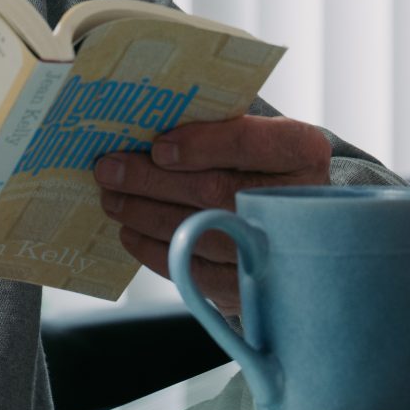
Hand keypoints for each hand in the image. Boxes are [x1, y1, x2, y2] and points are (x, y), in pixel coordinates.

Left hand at [94, 115, 333, 313]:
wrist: (295, 222)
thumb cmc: (260, 165)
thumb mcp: (253, 133)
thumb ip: (213, 125)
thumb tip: (146, 123)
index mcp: (300, 150)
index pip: (249, 143)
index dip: (201, 144)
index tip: (158, 146)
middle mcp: (293, 201)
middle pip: (213, 190)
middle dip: (151, 180)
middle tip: (108, 169)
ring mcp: (274, 249)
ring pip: (198, 231)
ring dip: (144, 214)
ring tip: (112, 198)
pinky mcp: (250, 286)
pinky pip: (194, 271)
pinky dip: (155, 251)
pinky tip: (130, 232)